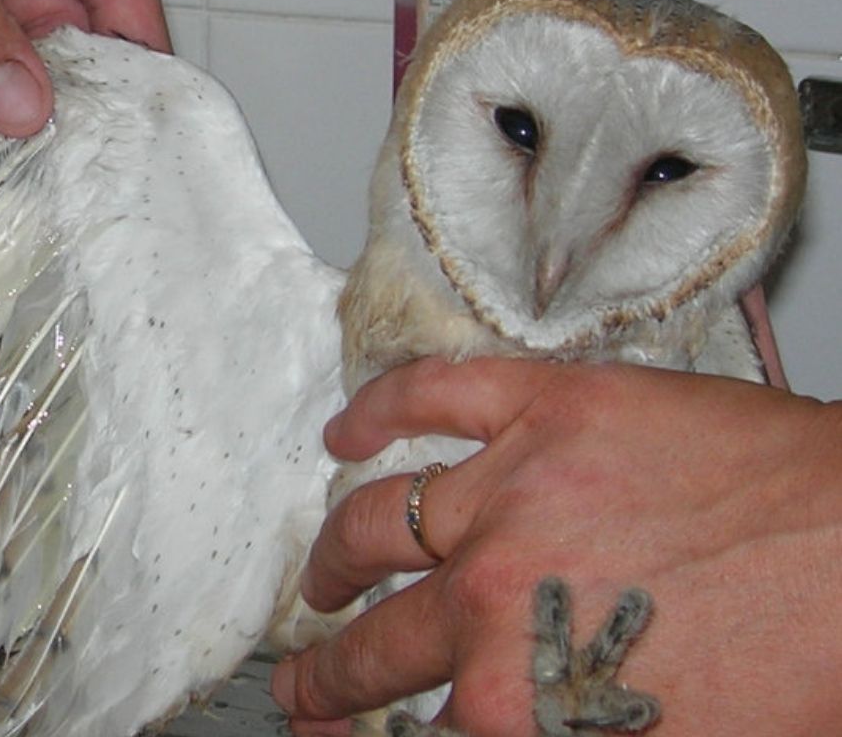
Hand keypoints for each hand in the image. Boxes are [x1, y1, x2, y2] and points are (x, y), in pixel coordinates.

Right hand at [272, 358, 841, 734]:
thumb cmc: (812, 665)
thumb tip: (493, 730)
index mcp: (525, 704)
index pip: (411, 733)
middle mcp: (495, 599)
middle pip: (371, 645)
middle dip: (323, 678)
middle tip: (308, 686)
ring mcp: (513, 493)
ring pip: (375, 523)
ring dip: (335, 561)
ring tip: (323, 578)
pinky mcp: (551, 410)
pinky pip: (434, 396)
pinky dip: (377, 410)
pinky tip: (346, 433)